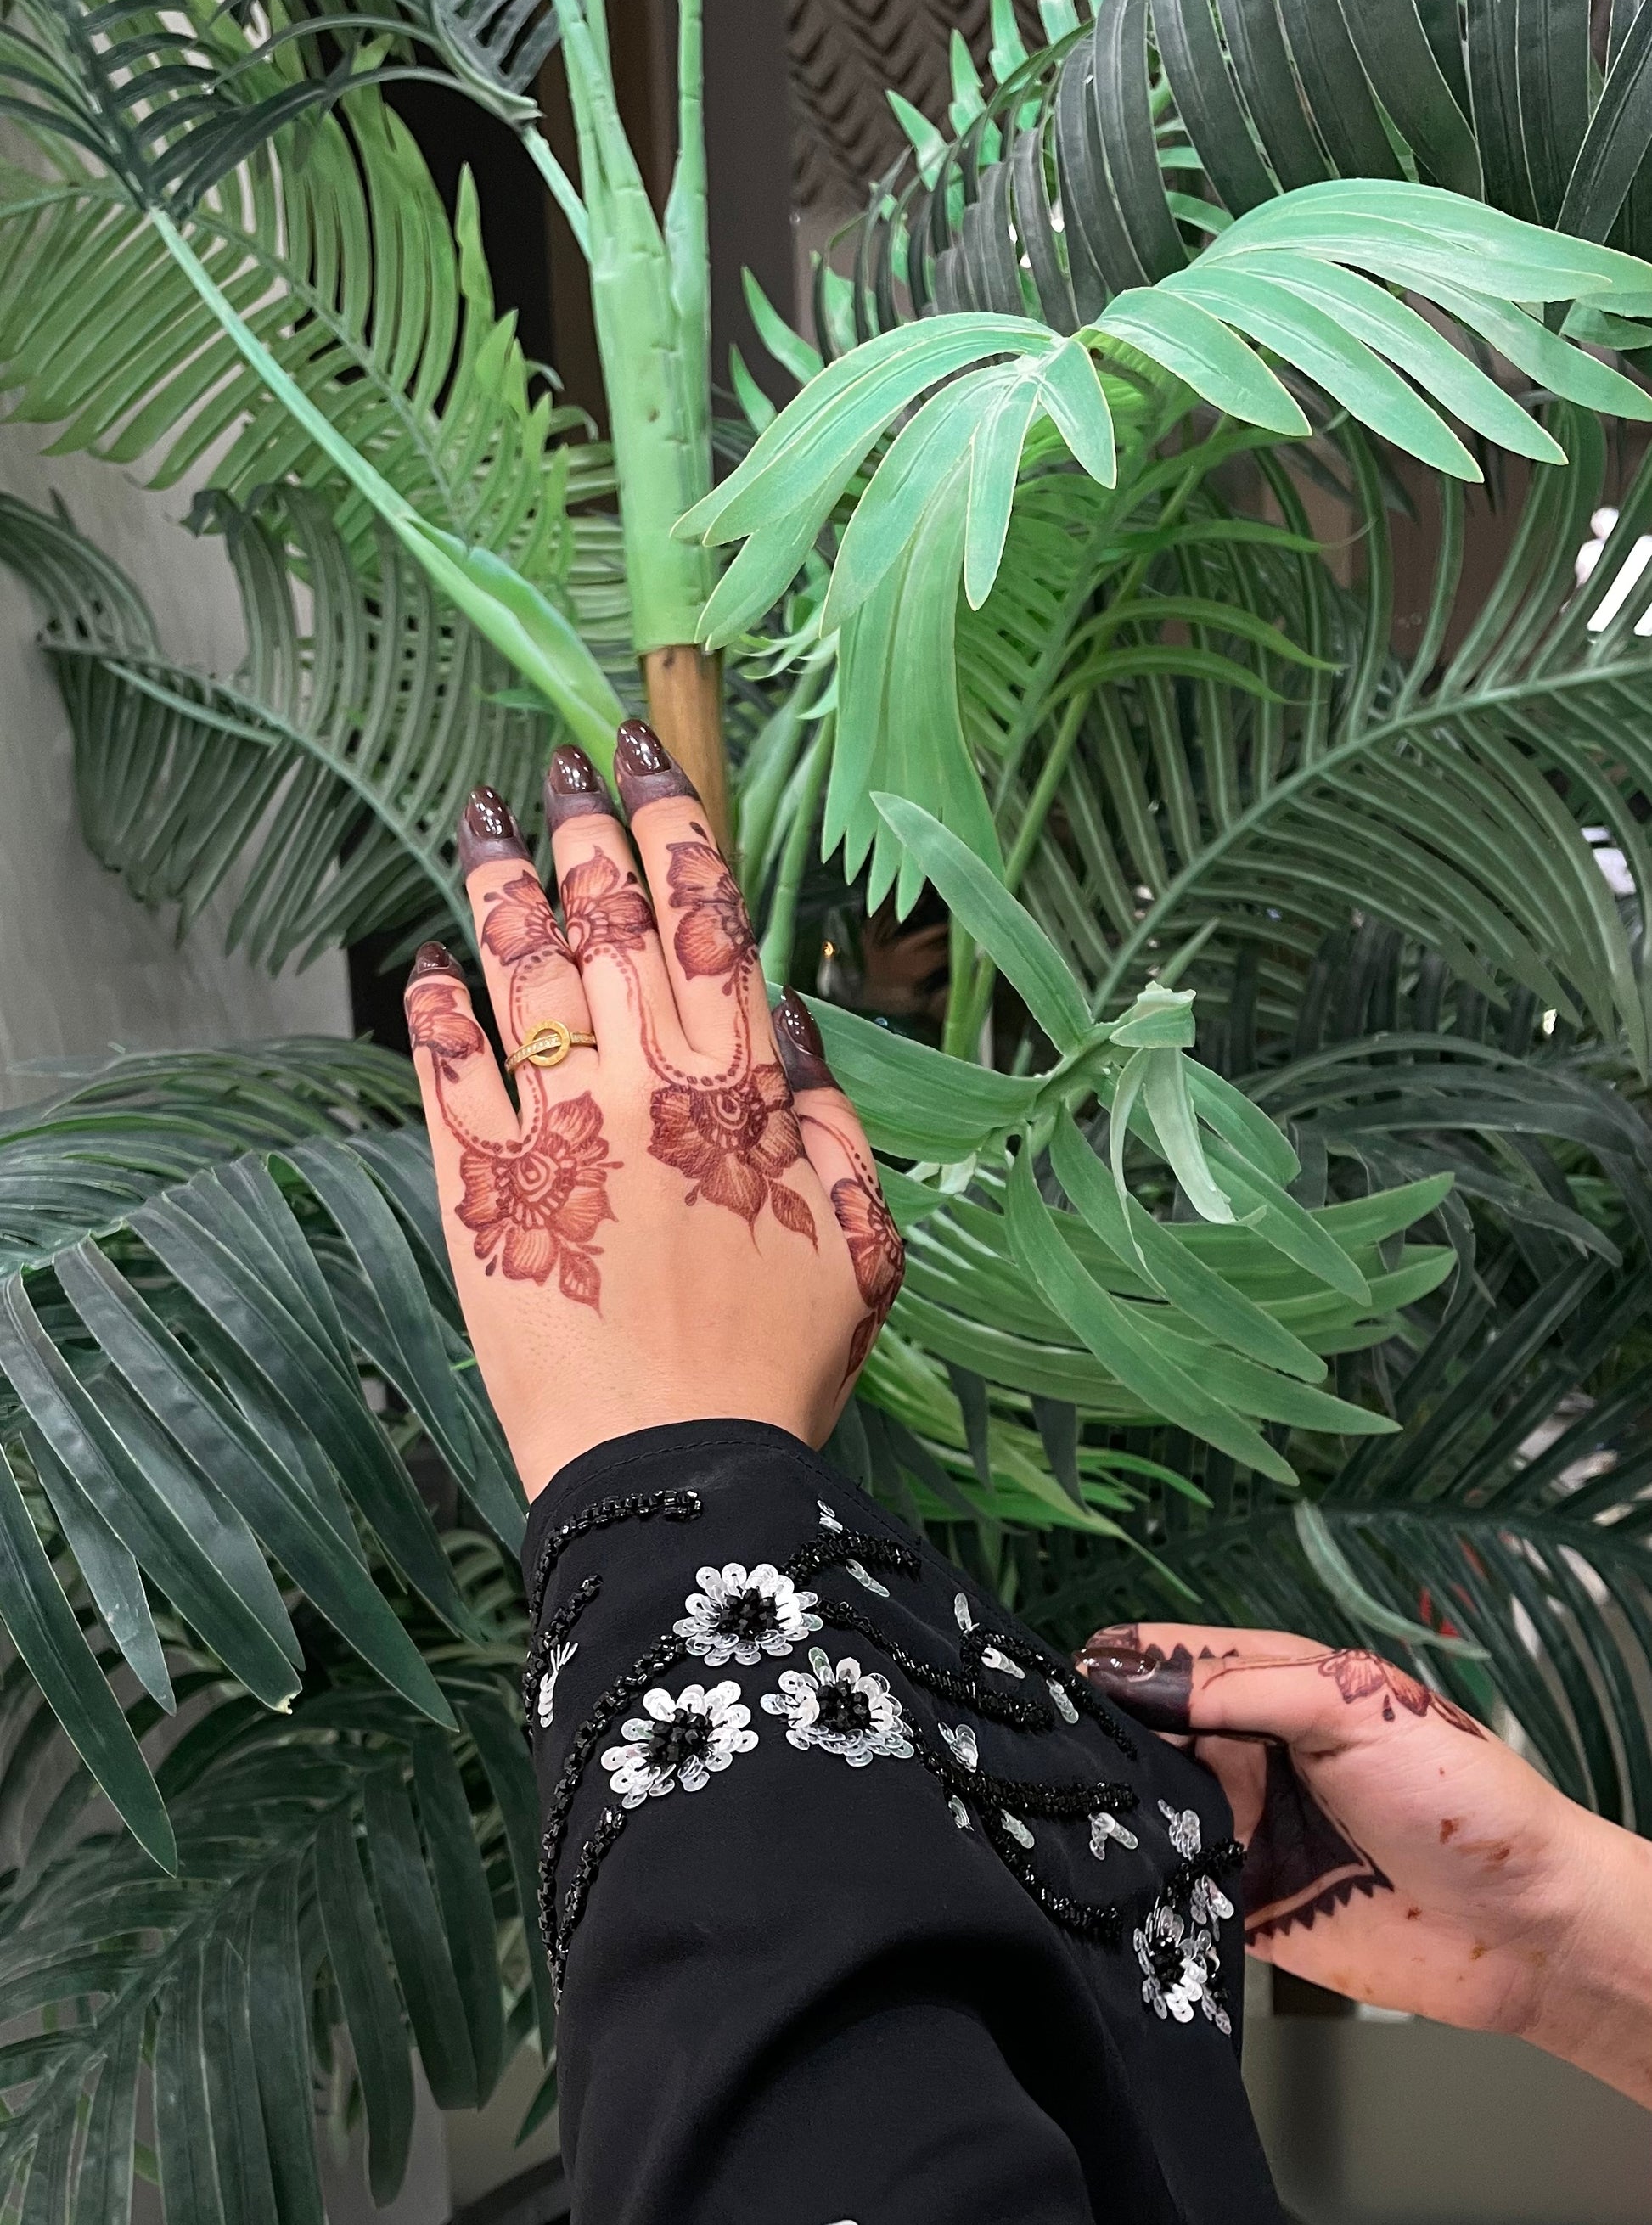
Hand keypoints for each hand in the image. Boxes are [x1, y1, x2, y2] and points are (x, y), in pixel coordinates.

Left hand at [403, 725, 903, 1501]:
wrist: (673, 1467)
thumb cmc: (777, 1367)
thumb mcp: (856, 1246)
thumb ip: (828, 1124)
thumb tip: (784, 1022)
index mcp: (742, 1087)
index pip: (703, 914)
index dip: (672, 821)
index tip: (644, 757)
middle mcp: (643, 1083)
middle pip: (604, 917)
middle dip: (581, 826)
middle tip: (559, 770)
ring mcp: (553, 1127)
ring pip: (518, 968)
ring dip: (498, 883)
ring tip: (482, 824)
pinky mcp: (480, 1185)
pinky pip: (446, 1069)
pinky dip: (436, 1006)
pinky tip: (429, 966)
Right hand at [1078, 1621, 1651, 2105]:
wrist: (1521, 1931)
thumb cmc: (1465, 1801)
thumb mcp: (1358, 1707)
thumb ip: (1246, 1686)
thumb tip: (1138, 1678)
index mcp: (1276, 1690)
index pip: (1172, 1665)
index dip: (1118, 1668)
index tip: (1061, 1680)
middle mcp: (1249, 1755)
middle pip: (1143, 1737)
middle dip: (1098, 1741)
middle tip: (1047, 1751)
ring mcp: (1241, 1830)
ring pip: (1144, 1811)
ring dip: (1110, 1811)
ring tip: (1062, 1808)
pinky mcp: (1236, 1905)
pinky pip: (1166, 1887)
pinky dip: (1134, 1882)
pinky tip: (1104, 1872)